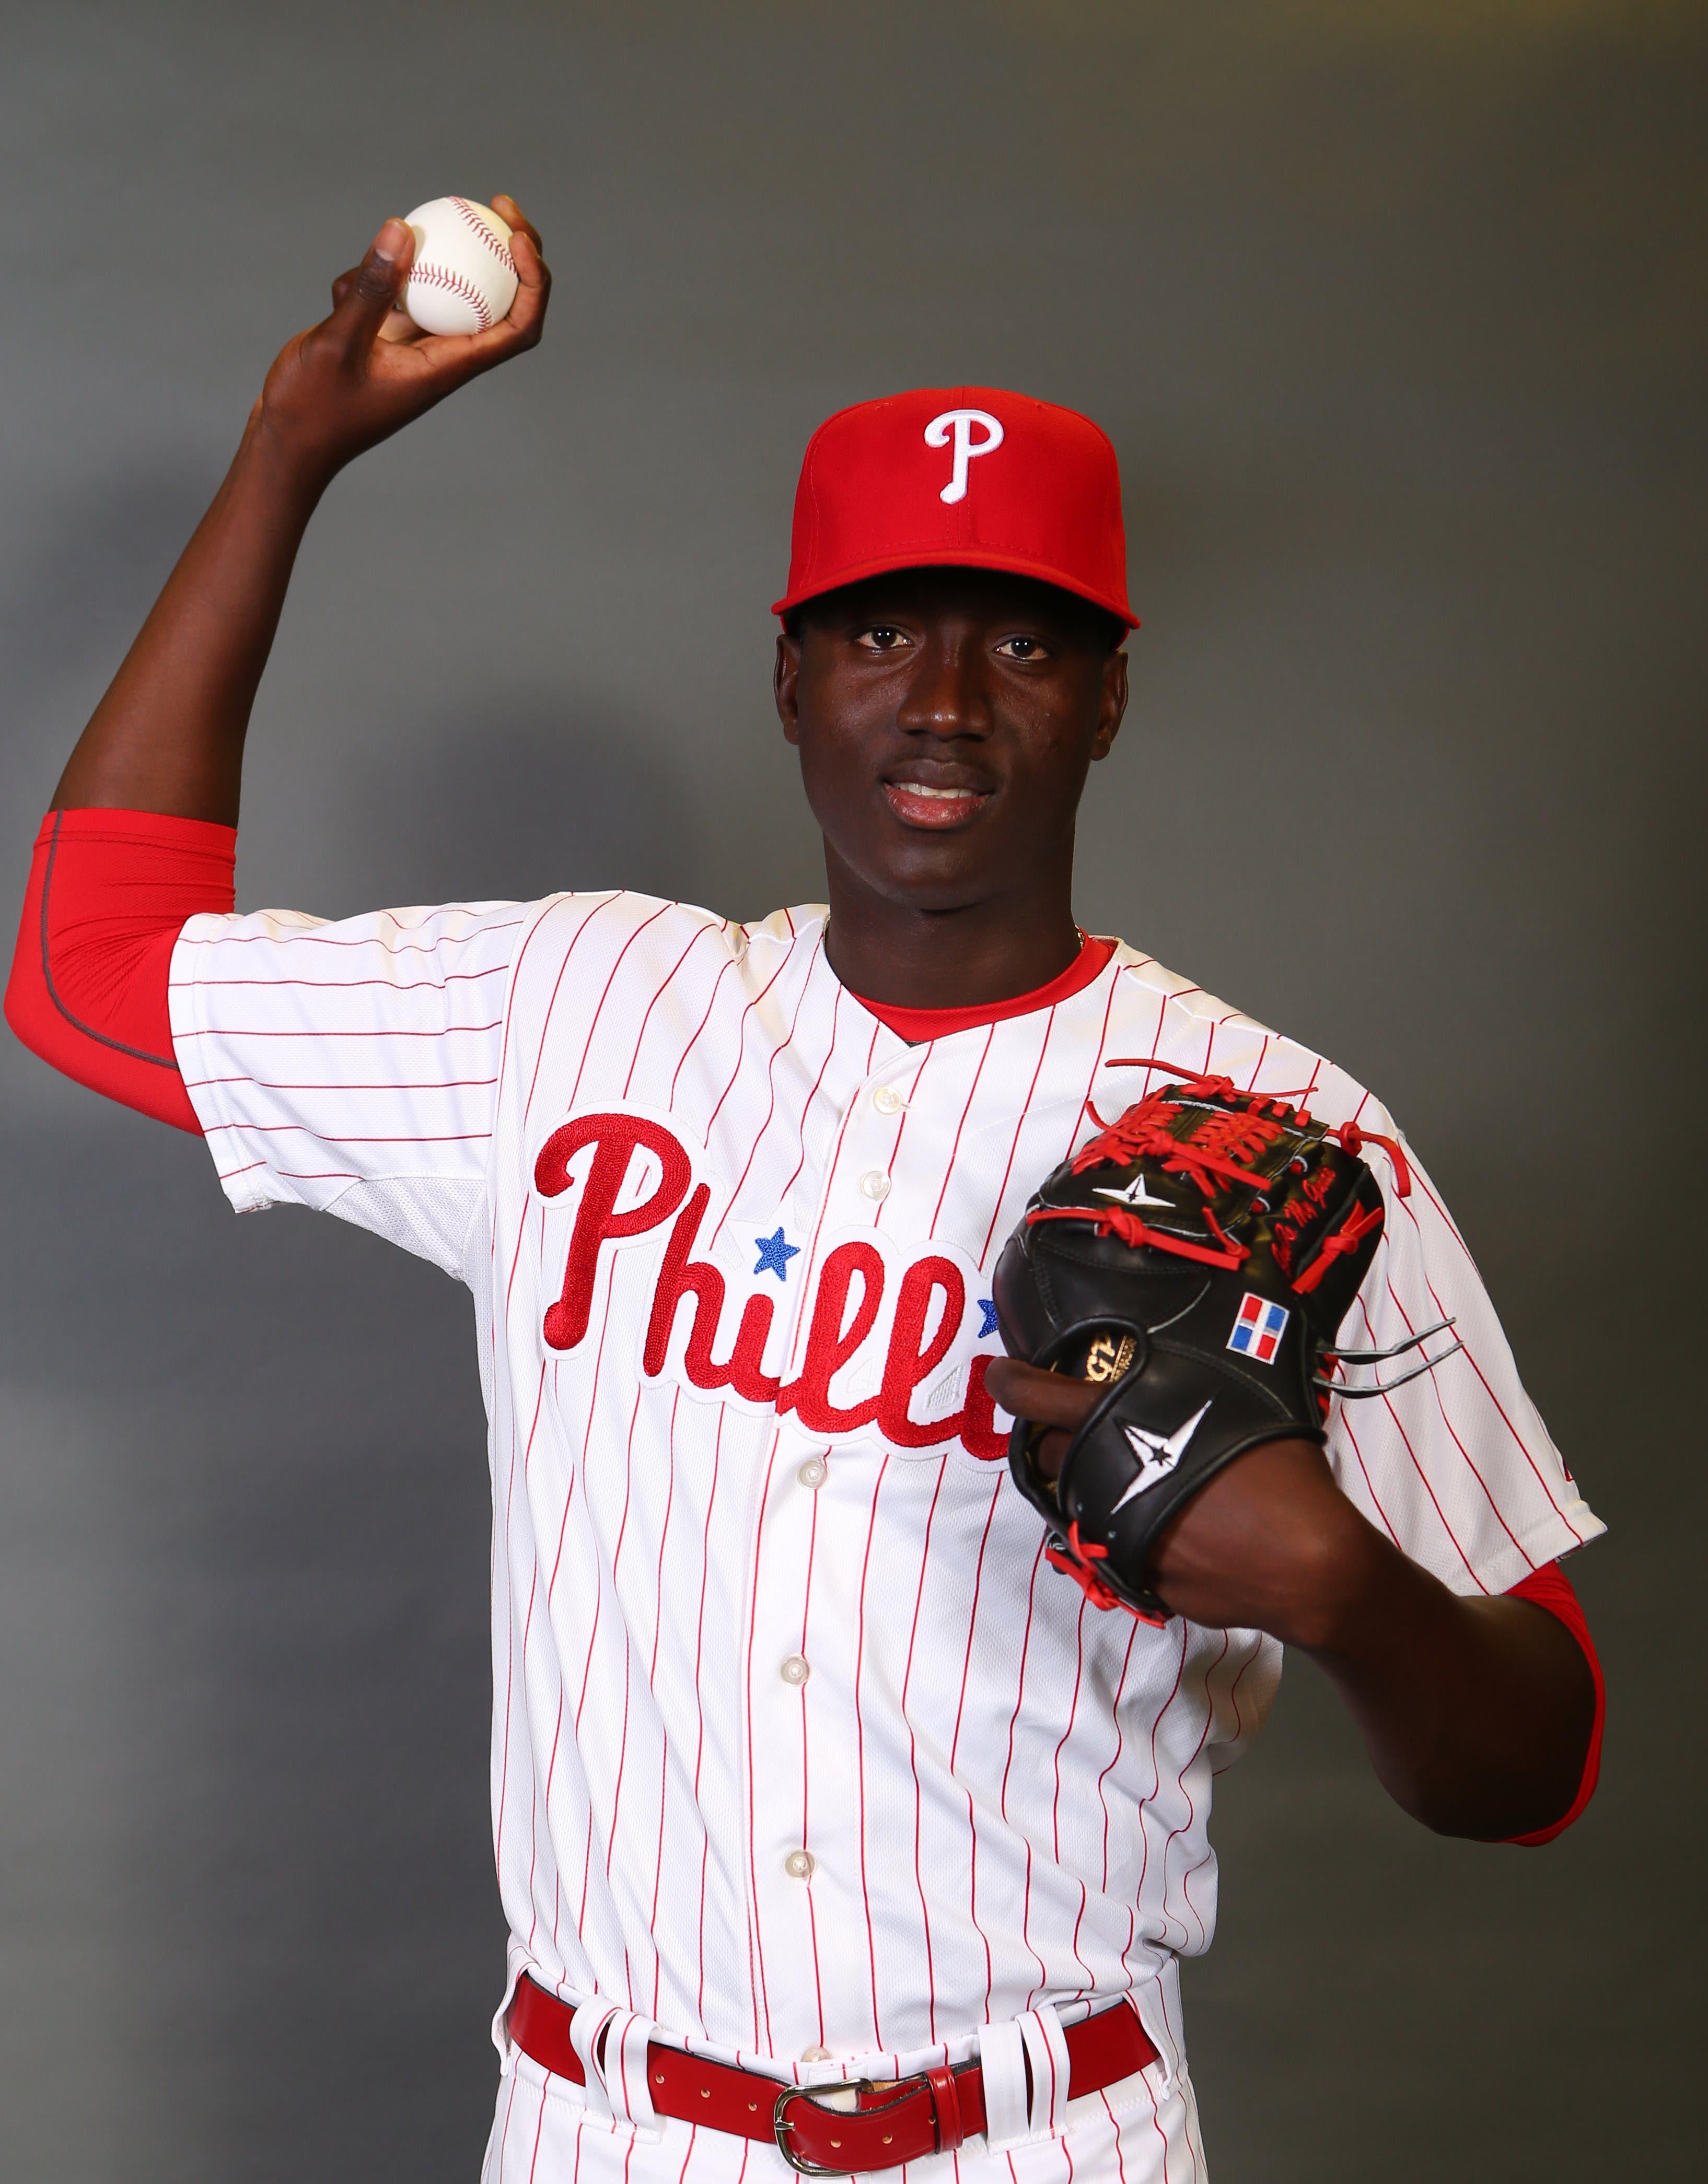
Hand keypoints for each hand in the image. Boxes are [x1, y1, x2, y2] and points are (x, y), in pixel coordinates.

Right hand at [251, 196, 550, 485]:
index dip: (533, 282)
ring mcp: (413, 345)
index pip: (518, 328)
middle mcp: (441, 356)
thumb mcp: (338, 343)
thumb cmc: (314, 409)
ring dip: (416, 262)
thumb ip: (371, 290)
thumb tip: (403, 229)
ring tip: (386, 257)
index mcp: (448, 368)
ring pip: (439, 288)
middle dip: (510, 250)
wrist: (287, 442)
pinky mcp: (384, 338)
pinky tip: (340, 291)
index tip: (516, 237)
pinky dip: (371, 280)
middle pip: (499, 301)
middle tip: (496, 202)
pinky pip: (394, 294)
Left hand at [983, 1356, 1368, 1640]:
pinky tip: (1163, 1518)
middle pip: (1048, 1452)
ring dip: (1088, 1483)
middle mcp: (1105, 1475)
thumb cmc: (1281, 1472)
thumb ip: (1195, 1377)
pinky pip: (1108, 1542)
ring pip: (1073, 1499)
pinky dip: (1123, 1527)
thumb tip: (1201, 1346)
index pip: (1039, 1397)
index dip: (1011, 1382)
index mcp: (1124, 1421)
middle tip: (1085, 1428)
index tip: (1000, 1374)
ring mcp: (1112, 1528)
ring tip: (1128, 1472)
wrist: (1305, 1563)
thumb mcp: (1239, 1396)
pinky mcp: (1129, 1571)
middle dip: (1058, 1439)